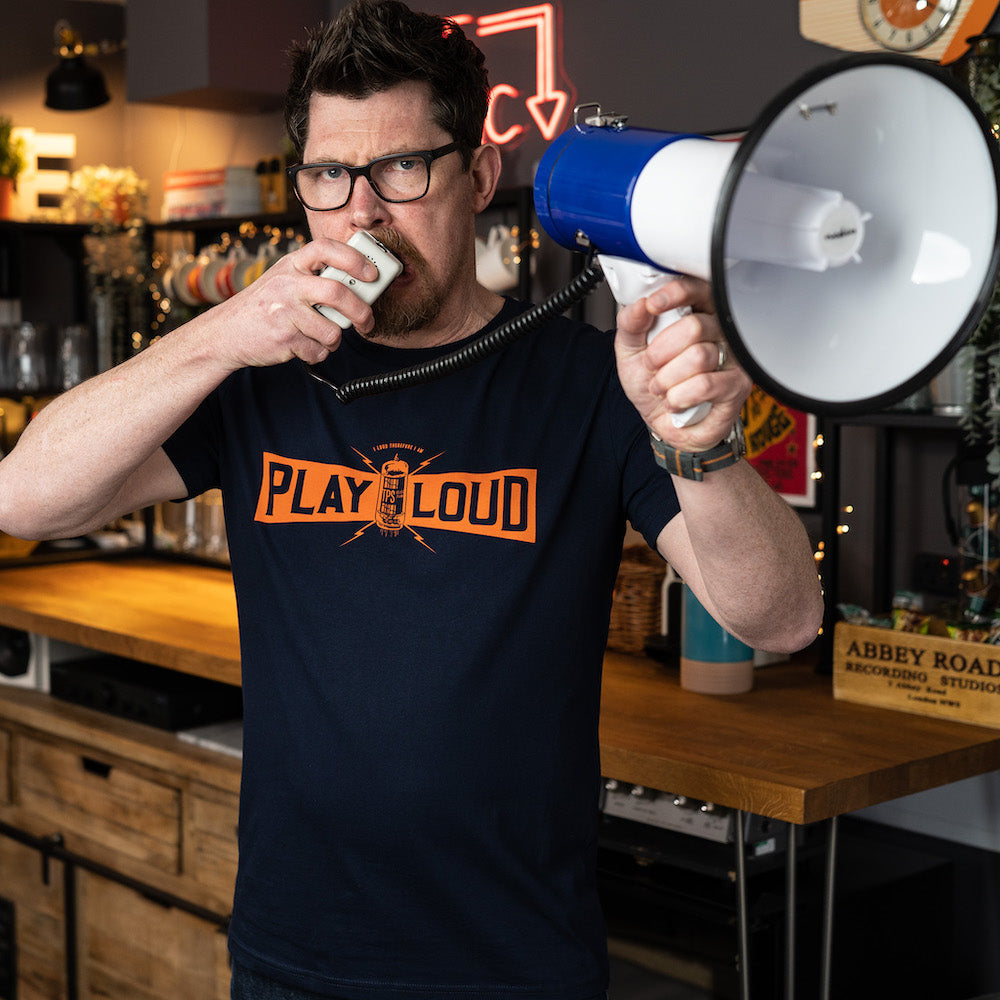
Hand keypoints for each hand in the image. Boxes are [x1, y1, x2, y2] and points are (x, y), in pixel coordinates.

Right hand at [197, 237, 378, 373]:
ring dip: (334, 340)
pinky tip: (304, 346)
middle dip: (361, 312)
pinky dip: (318, 354)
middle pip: (338, 294)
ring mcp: (285, 311)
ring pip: (332, 331)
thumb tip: (360, 285)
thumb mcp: (284, 280)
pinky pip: (319, 351)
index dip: (354, 259)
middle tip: (367, 321)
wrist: (225, 333)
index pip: (326, 249)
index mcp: (291, 264)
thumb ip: (314, 278)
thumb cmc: (265, 306)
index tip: (372, 273)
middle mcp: (287, 284)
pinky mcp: (284, 338)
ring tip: (321, 336)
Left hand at [614, 276, 750, 450]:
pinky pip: (705, 385)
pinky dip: (680, 396)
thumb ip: (631, 325)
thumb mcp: (631, 352)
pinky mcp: (737, 385)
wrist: (665, 425)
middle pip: (695, 326)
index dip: (676, 293)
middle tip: (652, 365)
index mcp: (695, 315)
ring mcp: (731, 358)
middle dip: (662, 350)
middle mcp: (718, 332)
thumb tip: (638, 304)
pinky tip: (675, 401)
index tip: (654, 304)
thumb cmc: (654, 385)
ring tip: (662, 387)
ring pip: (699, 357)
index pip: (696, 290)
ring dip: (668, 378)